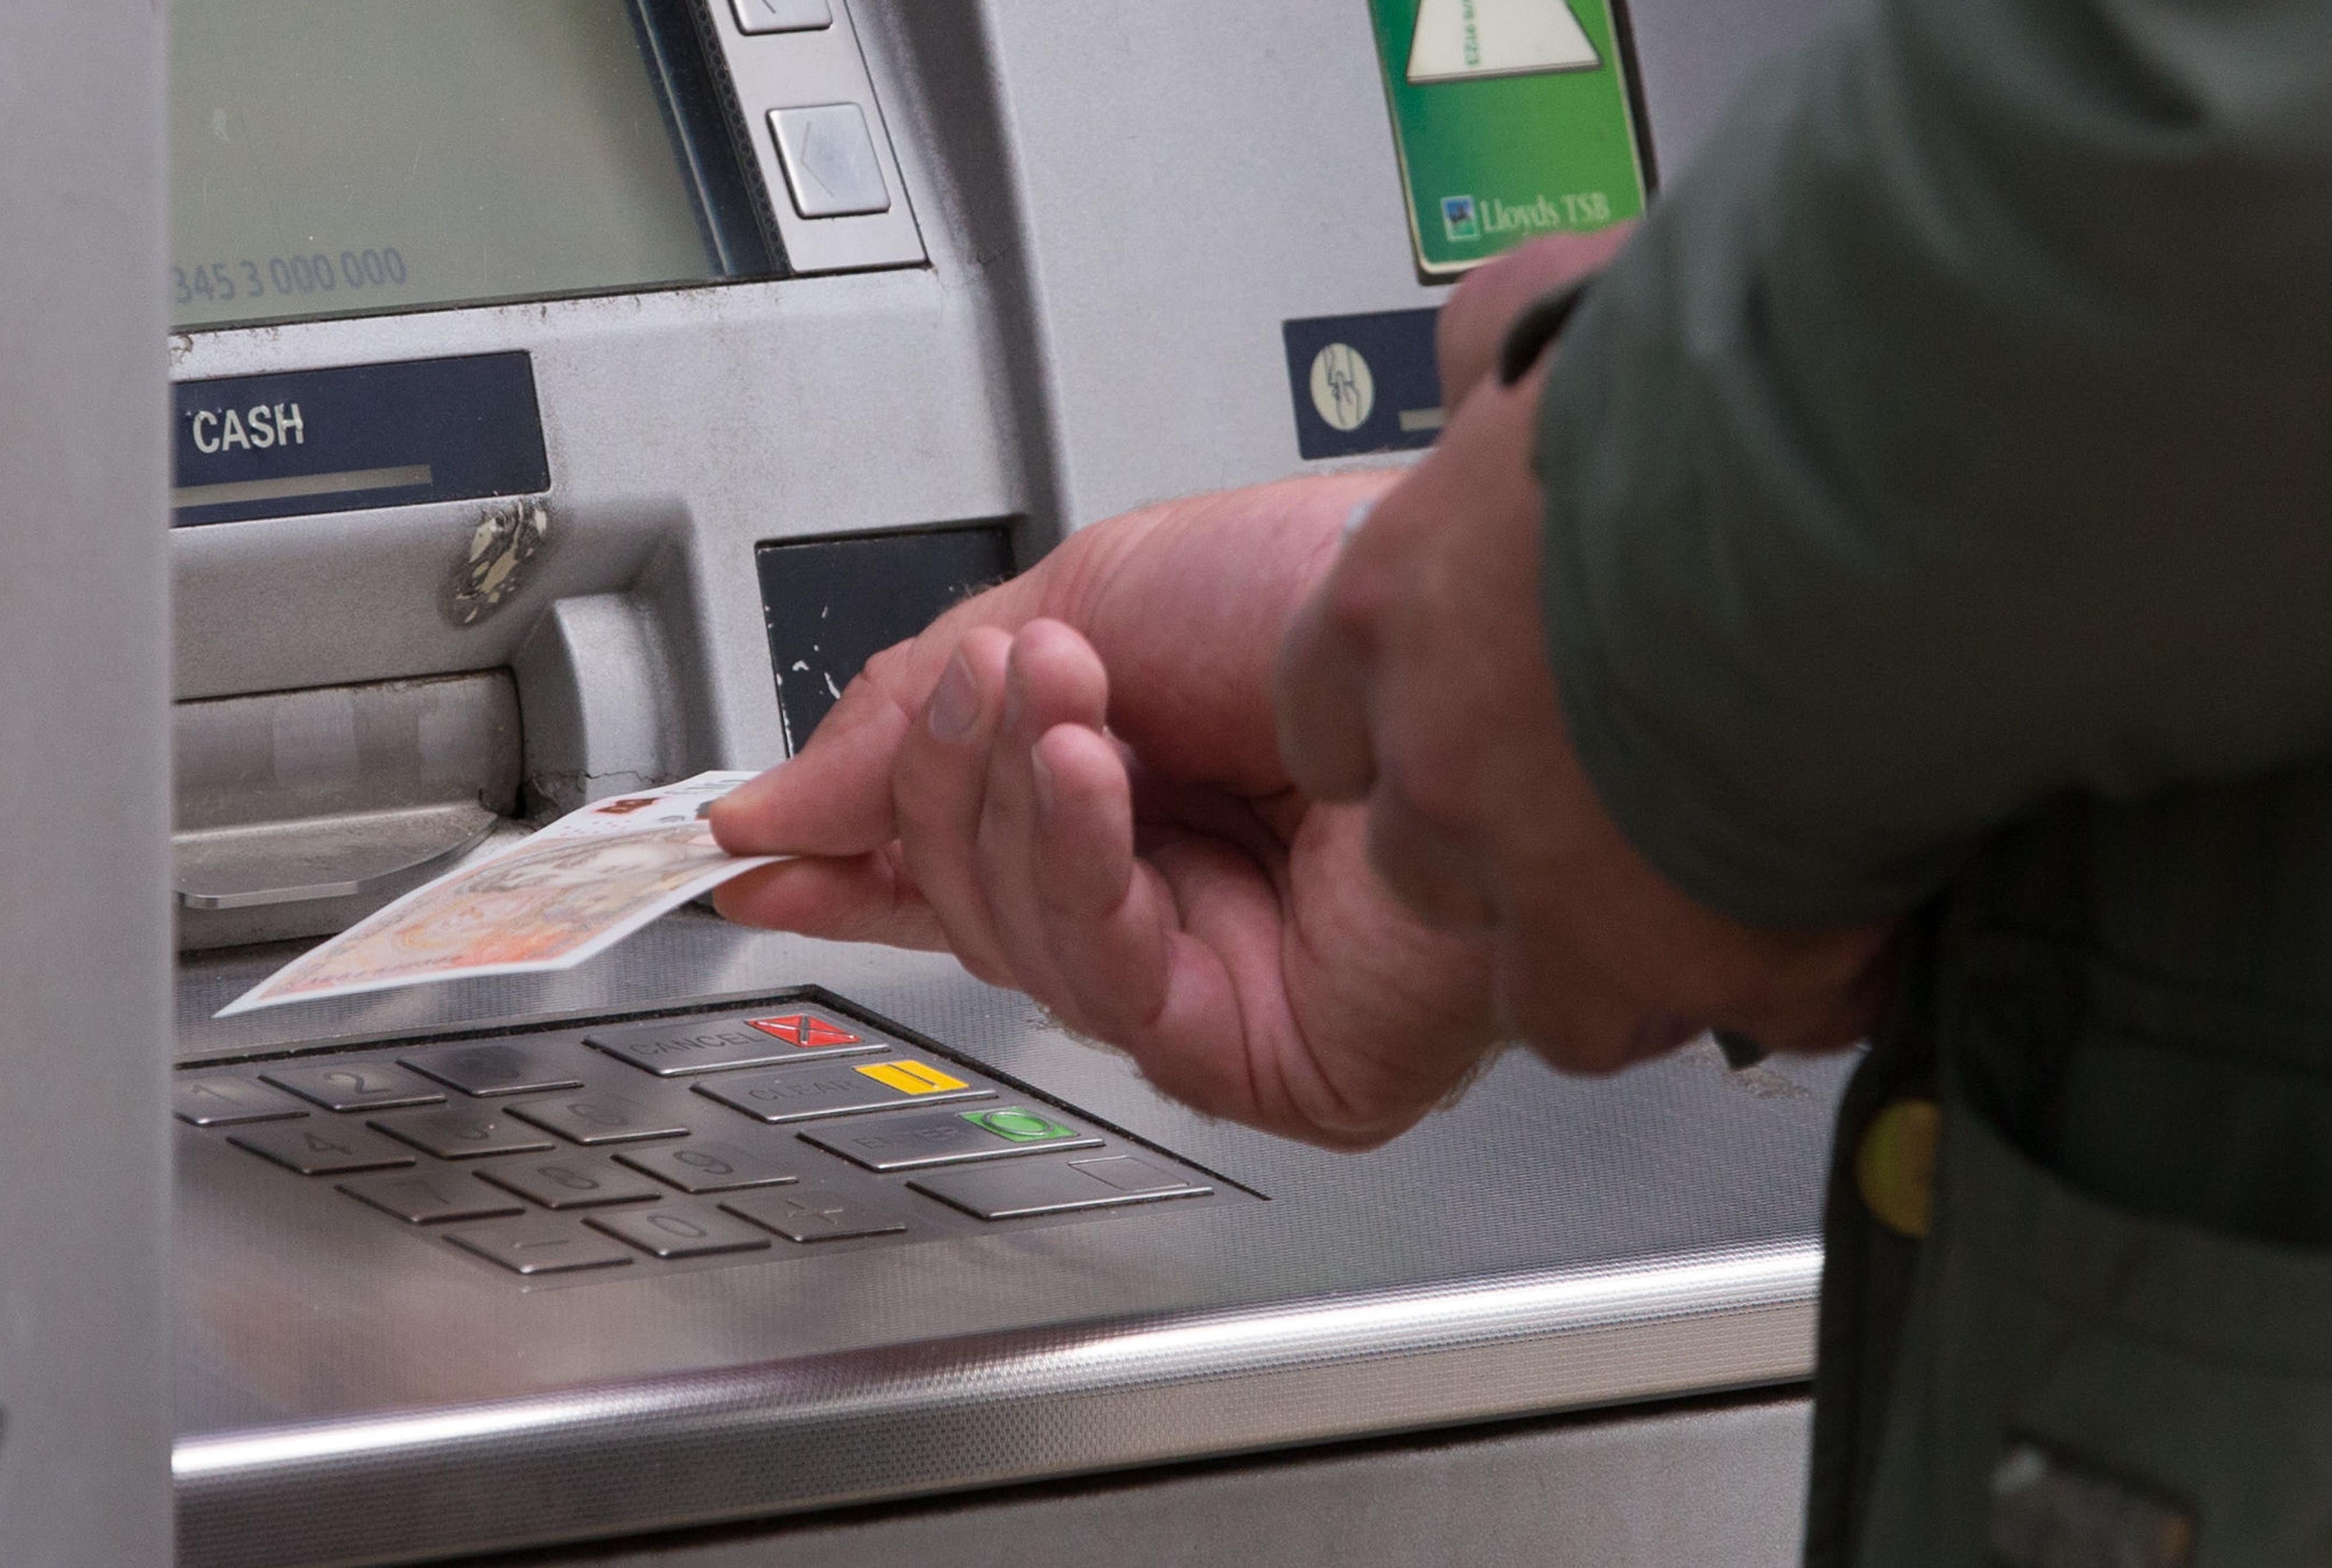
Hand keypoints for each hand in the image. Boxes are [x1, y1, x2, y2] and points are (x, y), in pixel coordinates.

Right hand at [710, 477, 1498, 1147]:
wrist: (1488, 620)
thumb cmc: (1332, 595)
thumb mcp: (1085, 593)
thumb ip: (918, 705)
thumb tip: (777, 802)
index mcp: (1126, 792)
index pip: (951, 850)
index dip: (843, 848)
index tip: (747, 840)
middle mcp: (1166, 892)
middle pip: (964, 893)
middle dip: (950, 774)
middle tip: (997, 681)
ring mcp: (1211, 980)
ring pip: (1020, 941)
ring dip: (1017, 800)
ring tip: (1059, 694)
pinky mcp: (1261, 1055)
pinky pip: (1110, 986)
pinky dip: (1080, 868)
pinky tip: (1094, 778)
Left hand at [1277, 243, 1896, 1070]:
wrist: (1870, 485)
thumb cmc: (1725, 382)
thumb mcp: (1557, 321)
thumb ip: (1494, 360)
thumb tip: (1484, 364)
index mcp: (1391, 616)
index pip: (1327, 726)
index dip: (1407, 733)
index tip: (1481, 722)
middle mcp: (1444, 767)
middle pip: (1431, 866)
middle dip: (1521, 851)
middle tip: (1631, 801)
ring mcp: (1553, 883)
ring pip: (1554, 987)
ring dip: (1637, 951)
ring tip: (1739, 884)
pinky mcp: (1694, 959)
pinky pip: (1742, 1011)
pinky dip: (1800, 978)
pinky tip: (1863, 906)